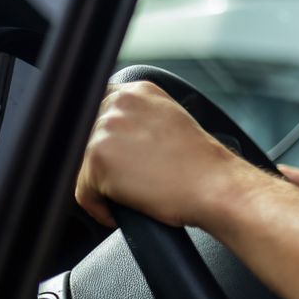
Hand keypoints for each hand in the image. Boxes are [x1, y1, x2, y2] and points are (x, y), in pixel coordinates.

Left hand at [75, 81, 244, 228]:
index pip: (96, 110)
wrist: (216, 185)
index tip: (114, 156)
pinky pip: (83, 192)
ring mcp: (105, 128)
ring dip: (102, 185)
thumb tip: (112, 135)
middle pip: (84, 138)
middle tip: (128, 179)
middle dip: (102, 162)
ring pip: (82, 166)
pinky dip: (100, 207)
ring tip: (131, 194)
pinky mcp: (97, 158)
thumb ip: (137, 117)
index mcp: (137, 91)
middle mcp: (119, 103)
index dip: (102, 137)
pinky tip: (127, 207)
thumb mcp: (170, 122)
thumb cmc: (201, 165)